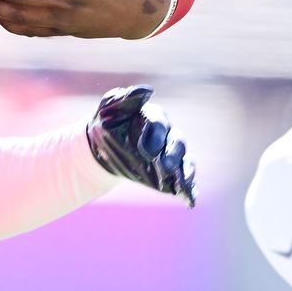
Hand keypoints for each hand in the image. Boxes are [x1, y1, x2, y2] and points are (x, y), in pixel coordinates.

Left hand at [86, 86, 194, 204]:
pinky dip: (189, 189)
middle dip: (172, 156)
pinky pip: (183, 180)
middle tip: (164, 167)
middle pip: (176, 143)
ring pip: (184, 162)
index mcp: (153, 117)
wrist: (101, 149)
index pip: (158, 123)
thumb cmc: (106, 124)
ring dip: (184, 173)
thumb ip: (126, 99)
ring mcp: (171, 155)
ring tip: (181, 184)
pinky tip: (190, 200)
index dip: (154, 135)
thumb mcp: (110, 109)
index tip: (146, 151)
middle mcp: (167, 135)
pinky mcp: (171, 173)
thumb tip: (147, 91)